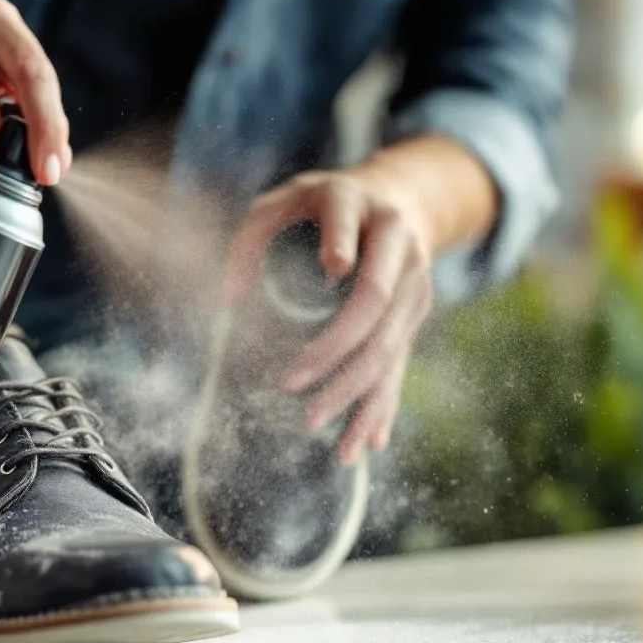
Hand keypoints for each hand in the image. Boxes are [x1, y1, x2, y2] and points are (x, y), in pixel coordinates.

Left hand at [222, 166, 435, 465]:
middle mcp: (399, 248)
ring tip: (332, 441)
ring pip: (390, 347)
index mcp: (360, 208)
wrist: (402, 200)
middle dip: (334, 350)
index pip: (352, 229)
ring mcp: (414, 288)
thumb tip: (227, 300)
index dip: (342, 245)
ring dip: (359, 395)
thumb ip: (250, 237)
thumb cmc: (325, 203)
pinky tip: (371, 442)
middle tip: (291, 384)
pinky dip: (385, 407)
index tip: (333, 266)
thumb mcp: (283, 199)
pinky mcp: (415, 318)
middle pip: (372, 306)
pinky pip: (399, 367)